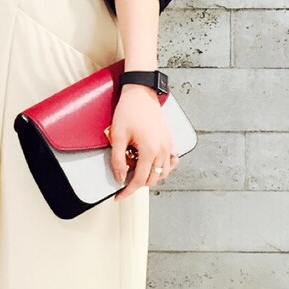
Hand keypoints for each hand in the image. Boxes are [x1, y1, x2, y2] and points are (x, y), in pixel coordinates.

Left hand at [108, 85, 178, 199]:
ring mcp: (168, 146)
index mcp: (150, 150)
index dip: (127, 191)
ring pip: (163, 173)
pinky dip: (162, 168)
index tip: (119, 196)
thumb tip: (120, 177)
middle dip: (137, 184)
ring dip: (150, 176)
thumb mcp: (118, 136)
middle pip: (152, 179)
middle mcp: (162, 150)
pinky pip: (170, 162)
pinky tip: (152, 165)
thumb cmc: (129, 110)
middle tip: (124, 179)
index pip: (139, 180)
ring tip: (136, 170)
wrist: (141, 93)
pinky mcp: (170, 140)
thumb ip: (118, 160)